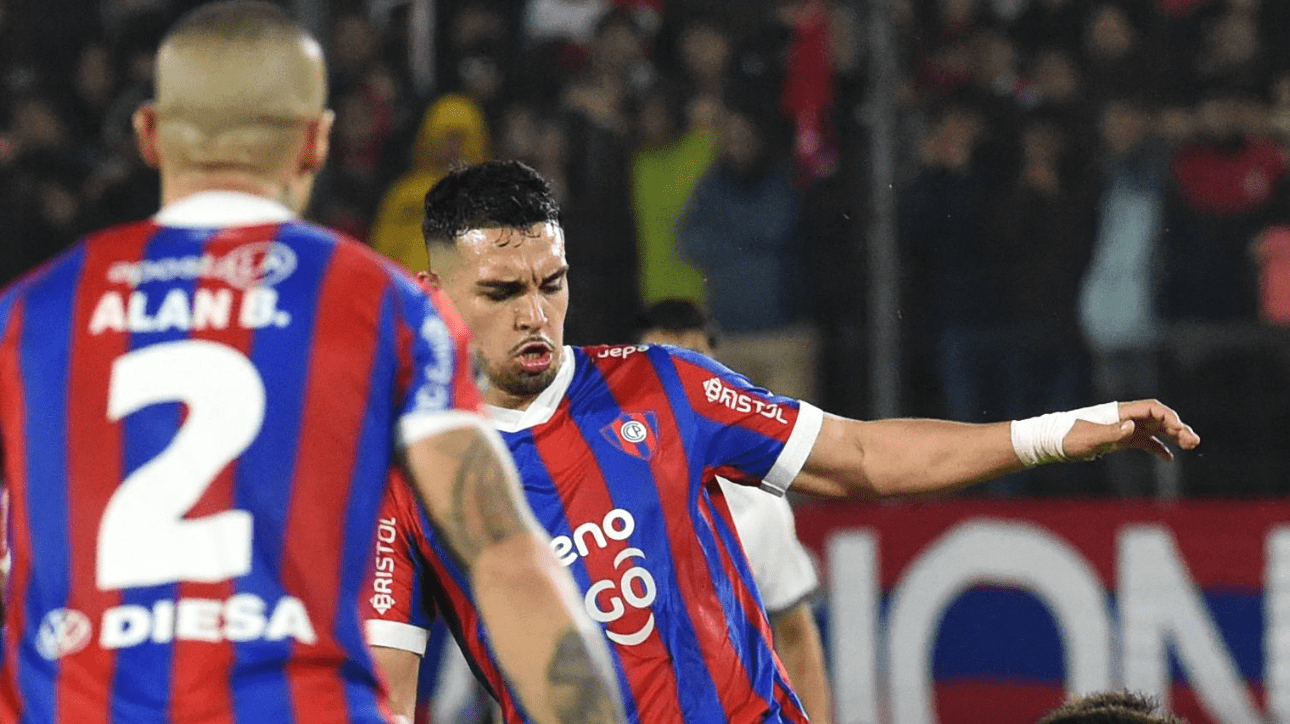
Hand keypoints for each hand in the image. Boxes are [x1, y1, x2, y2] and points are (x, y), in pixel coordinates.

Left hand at [1063, 399, 1200, 461]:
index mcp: (1118, 412)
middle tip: (1193, 442)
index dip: (1169, 417)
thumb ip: (1112, 433)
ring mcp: (1122, 427)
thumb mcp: (1089, 439)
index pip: (1151, 408)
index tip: (1180, 430)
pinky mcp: (1118, 439)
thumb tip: (1132, 426)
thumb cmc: (1068, 439)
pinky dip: (1156, 447)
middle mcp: (1123, 417)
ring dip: (1172, 435)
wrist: (1050, 442)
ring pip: (1153, 428)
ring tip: (1190, 445)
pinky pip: (1142, 441)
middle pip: (1157, 417)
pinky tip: (1168, 458)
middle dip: (1177, 427)